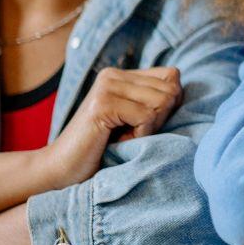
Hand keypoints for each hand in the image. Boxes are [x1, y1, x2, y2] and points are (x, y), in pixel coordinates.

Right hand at [41, 67, 182, 188]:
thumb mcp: (136, 120)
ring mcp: (107, 87)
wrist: (62, 169)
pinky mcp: (102, 104)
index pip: (172, 76)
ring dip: (150, 128)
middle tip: (133, 133)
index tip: (145, 123)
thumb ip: (156, 102)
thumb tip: (180, 88)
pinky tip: (119, 140)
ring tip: (125, 136)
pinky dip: (141, 135)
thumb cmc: (104, 149)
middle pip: (171, 89)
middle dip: (160, 118)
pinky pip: (146, 117)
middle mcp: (113, 74)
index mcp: (121, 75)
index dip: (169, 104)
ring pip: (162, 102)